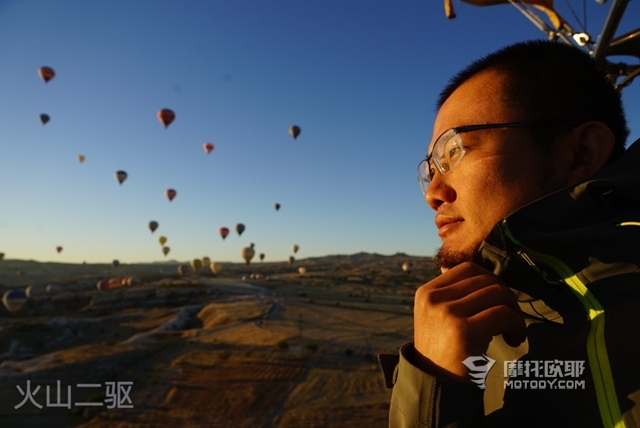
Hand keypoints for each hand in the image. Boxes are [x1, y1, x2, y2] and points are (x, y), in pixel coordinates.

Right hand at [413, 261, 525, 383]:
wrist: (436, 388)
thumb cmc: (443, 353)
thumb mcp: (437, 318)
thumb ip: (454, 296)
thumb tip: (482, 275)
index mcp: (426, 293)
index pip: (467, 269)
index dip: (491, 280)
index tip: (499, 301)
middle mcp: (433, 299)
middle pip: (486, 280)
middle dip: (506, 296)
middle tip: (510, 318)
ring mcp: (447, 313)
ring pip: (497, 294)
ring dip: (514, 311)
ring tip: (512, 330)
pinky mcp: (463, 330)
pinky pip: (503, 314)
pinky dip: (516, 325)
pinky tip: (514, 338)